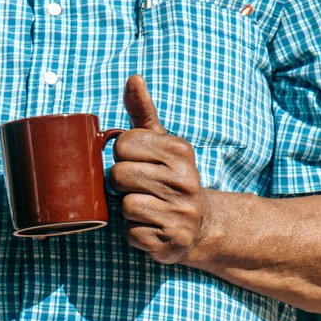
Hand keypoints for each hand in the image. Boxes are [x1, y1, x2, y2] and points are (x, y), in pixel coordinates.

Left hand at [111, 75, 222, 265]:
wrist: (200, 225)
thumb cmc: (169, 177)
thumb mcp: (161, 143)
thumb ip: (143, 112)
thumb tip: (133, 78)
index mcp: (180, 151)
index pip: (124, 144)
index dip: (122, 154)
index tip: (138, 161)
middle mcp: (186, 181)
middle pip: (120, 175)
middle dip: (122, 183)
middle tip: (139, 187)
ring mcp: (181, 214)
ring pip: (125, 206)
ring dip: (128, 209)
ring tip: (146, 206)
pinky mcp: (172, 243)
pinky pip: (131, 234)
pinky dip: (135, 233)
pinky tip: (151, 227)